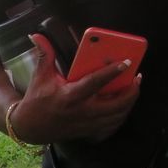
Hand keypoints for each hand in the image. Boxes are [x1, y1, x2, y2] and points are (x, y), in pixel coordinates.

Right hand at [10, 34, 141, 144]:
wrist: (30, 127)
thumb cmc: (37, 100)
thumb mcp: (40, 76)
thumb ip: (44, 55)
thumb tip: (37, 36)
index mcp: (70, 96)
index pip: (95, 82)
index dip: (112, 72)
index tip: (127, 62)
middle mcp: (82, 112)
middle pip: (116, 105)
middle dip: (131, 91)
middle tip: (137, 77)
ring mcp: (87, 124)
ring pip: (117, 117)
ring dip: (129, 103)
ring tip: (134, 88)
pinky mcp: (89, 132)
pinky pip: (112, 127)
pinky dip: (121, 116)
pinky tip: (124, 106)